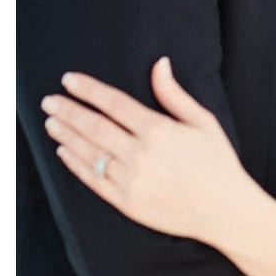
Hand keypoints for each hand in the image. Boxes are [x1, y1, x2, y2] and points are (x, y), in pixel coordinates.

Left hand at [41, 56, 254, 244]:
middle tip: (49, 101)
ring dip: (66, 135)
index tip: (68, 80)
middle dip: (68, 110)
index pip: (113, 103)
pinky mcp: (127, 203)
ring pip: (89, 153)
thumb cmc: (217, 163)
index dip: (88, 89)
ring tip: (51, 122)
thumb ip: (174, 94)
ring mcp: (132, 181)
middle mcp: (141, 155)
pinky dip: (75, 164)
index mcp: (159, 130)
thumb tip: (159, 63)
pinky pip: (93, 180)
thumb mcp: (202, 122)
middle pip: (94, 126)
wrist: (226, 212)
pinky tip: (64, 151)